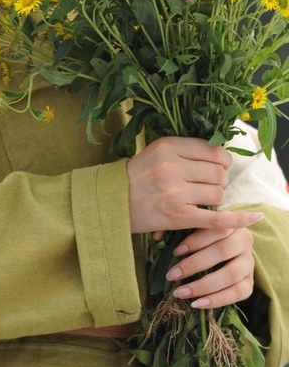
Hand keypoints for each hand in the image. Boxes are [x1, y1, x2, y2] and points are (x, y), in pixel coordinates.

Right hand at [127, 136, 263, 233]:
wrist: (113, 200)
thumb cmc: (137, 174)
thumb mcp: (156, 150)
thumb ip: (186, 148)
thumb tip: (221, 154)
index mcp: (167, 146)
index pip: (213, 150)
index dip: (221, 160)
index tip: (217, 165)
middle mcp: (172, 167)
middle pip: (219, 172)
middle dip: (219, 179)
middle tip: (207, 183)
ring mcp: (175, 193)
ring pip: (218, 193)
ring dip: (216, 197)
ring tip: (201, 198)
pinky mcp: (179, 217)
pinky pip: (217, 218)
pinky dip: (237, 219)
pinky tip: (253, 217)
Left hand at [165, 226, 255, 308]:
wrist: (225, 249)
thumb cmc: (201, 236)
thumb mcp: (191, 228)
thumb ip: (176, 228)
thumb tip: (157, 237)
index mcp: (230, 223)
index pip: (216, 228)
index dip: (195, 240)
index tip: (175, 252)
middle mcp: (244, 241)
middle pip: (222, 252)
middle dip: (194, 265)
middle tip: (172, 275)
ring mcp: (249, 263)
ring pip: (230, 274)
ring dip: (203, 285)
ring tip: (180, 292)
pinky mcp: (250, 283)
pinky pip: (238, 293)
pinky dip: (217, 300)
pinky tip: (197, 304)